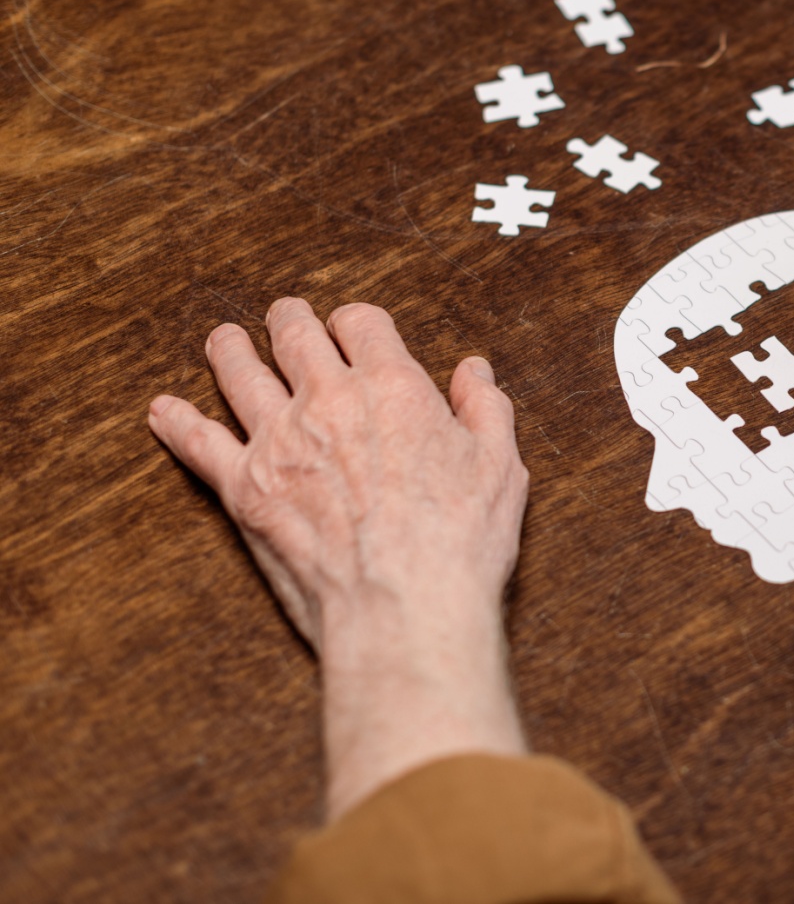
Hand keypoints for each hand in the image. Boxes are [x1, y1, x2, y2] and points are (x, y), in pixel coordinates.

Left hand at [148, 298, 530, 818]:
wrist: (404, 606)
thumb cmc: (459, 541)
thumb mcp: (500, 465)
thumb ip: (485, 408)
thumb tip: (474, 371)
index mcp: (393, 387)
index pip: (362, 324)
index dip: (356, 321)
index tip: (353, 328)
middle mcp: (329, 401)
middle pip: (294, 336)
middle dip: (289, 320)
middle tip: (283, 314)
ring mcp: (279, 442)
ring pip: (240, 374)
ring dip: (230, 351)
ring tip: (224, 340)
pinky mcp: (245, 489)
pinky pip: (199, 443)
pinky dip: (178, 423)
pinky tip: (164, 411)